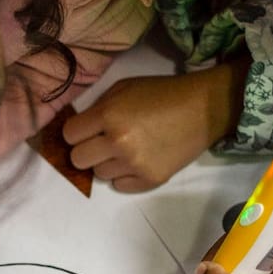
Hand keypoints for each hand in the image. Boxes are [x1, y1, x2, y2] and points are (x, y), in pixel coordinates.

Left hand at [63, 62, 244, 191]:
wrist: (203, 109)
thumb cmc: (161, 94)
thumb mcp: (124, 88)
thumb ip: (98, 107)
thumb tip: (80, 128)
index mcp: (109, 115)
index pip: (69, 135)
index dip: (76, 132)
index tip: (86, 130)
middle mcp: (118, 142)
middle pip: (78, 159)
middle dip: (87, 149)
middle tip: (102, 142)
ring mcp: (134, 164)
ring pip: (99, 174)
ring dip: (107, 163)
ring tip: (126, 149)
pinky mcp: (150, 179)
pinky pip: (120, 186)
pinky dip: (124, 175)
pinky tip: (137, 160)